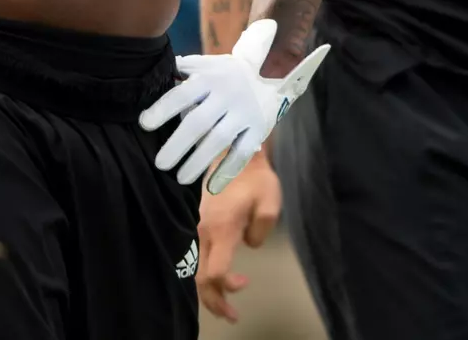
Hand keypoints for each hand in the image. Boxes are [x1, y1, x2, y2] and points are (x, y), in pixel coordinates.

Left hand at [139, 19, 328, 193]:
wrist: (271, 71)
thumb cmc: (225, 74)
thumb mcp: (205, 65)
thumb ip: (181, 72)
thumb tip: (148, 84)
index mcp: (209, 78)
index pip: (181, 94)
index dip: (162, 109)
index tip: (144, 125)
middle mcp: (226, 94)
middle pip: (198, 122)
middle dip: (177, 144)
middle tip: (160, 164)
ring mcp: (244, 112)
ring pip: (219, 139)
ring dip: (198, 161)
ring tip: (179, 179)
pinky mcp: (258, 128)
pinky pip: (242, 153)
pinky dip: (227, 171)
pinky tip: (211, 187)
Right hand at [196, 151, 281, 322]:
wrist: (235, 152)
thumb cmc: (255, 178)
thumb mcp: (270, 204)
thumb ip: (261, 232)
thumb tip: (248, 244)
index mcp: (221, 230)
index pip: (215, 272)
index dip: (228, 287)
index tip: (246, 282)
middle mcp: (204, 232)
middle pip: (201, 278)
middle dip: (215, 301)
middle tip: (232, 316)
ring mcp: (199, 227)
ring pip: (197, 268)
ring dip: (209, 290)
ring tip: (224, 306)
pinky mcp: (200, 222)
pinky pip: (199, 256)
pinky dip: (206, 274)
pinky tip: (218, 281)